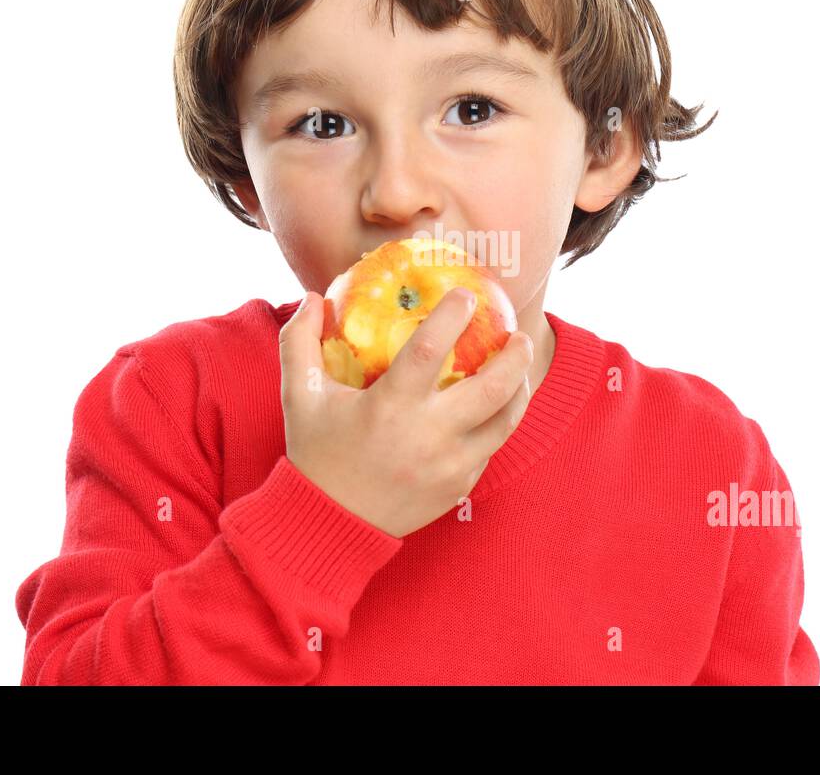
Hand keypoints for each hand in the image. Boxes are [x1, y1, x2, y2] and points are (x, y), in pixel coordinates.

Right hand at [278, 287, 532, 537]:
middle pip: (491, 388)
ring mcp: (449, 466)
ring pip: (505, 422)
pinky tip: (494, 406)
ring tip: (519, 368)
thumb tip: (314, 297)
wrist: (329, 525)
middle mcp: (427, 436)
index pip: (429, 349)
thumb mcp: (300, 395)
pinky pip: (489, 449)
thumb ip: (299, 341)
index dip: (452, 316)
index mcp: (389, 407)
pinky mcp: (459, 487)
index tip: (467, 294)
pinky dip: (497, 423)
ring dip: (520, 390)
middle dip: (516, 356)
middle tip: (520, 334)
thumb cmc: (315, 453)